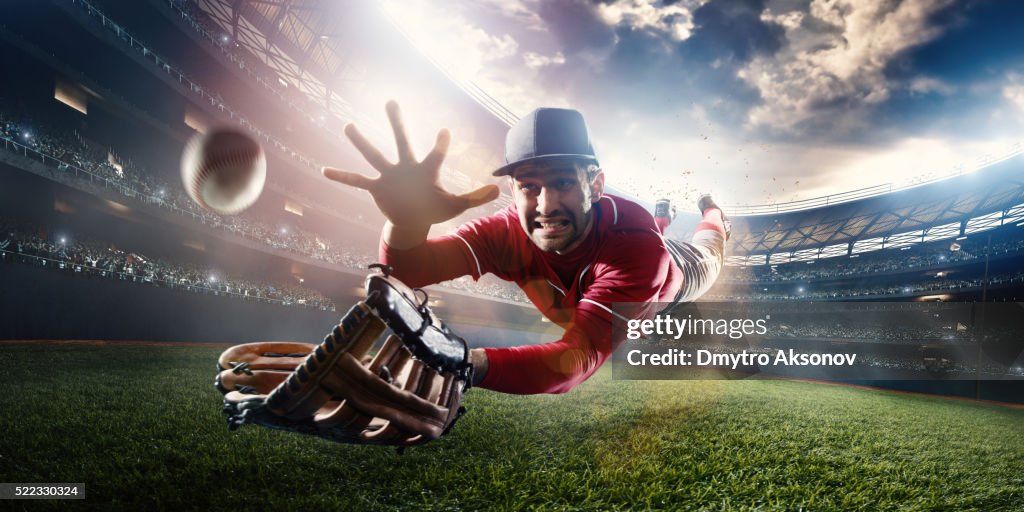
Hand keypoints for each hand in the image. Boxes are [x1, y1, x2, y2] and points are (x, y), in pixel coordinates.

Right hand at [323, 101, 499, 227]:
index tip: (444, 131)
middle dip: (396, 122)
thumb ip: (474, 197)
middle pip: (402, 141)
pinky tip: (324, 171)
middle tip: (391, 100)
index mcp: (427, 170)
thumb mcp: (456, 205)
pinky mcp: (377, 188)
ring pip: (374, 155)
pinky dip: (342, 177)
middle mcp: (406, 168)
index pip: (435, 154)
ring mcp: (390, 176)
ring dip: (362, 142)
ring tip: (348, 125)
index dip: (440, 144)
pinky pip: (357, 181)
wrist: (414, 221)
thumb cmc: (435, 208)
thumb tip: (498, 189)